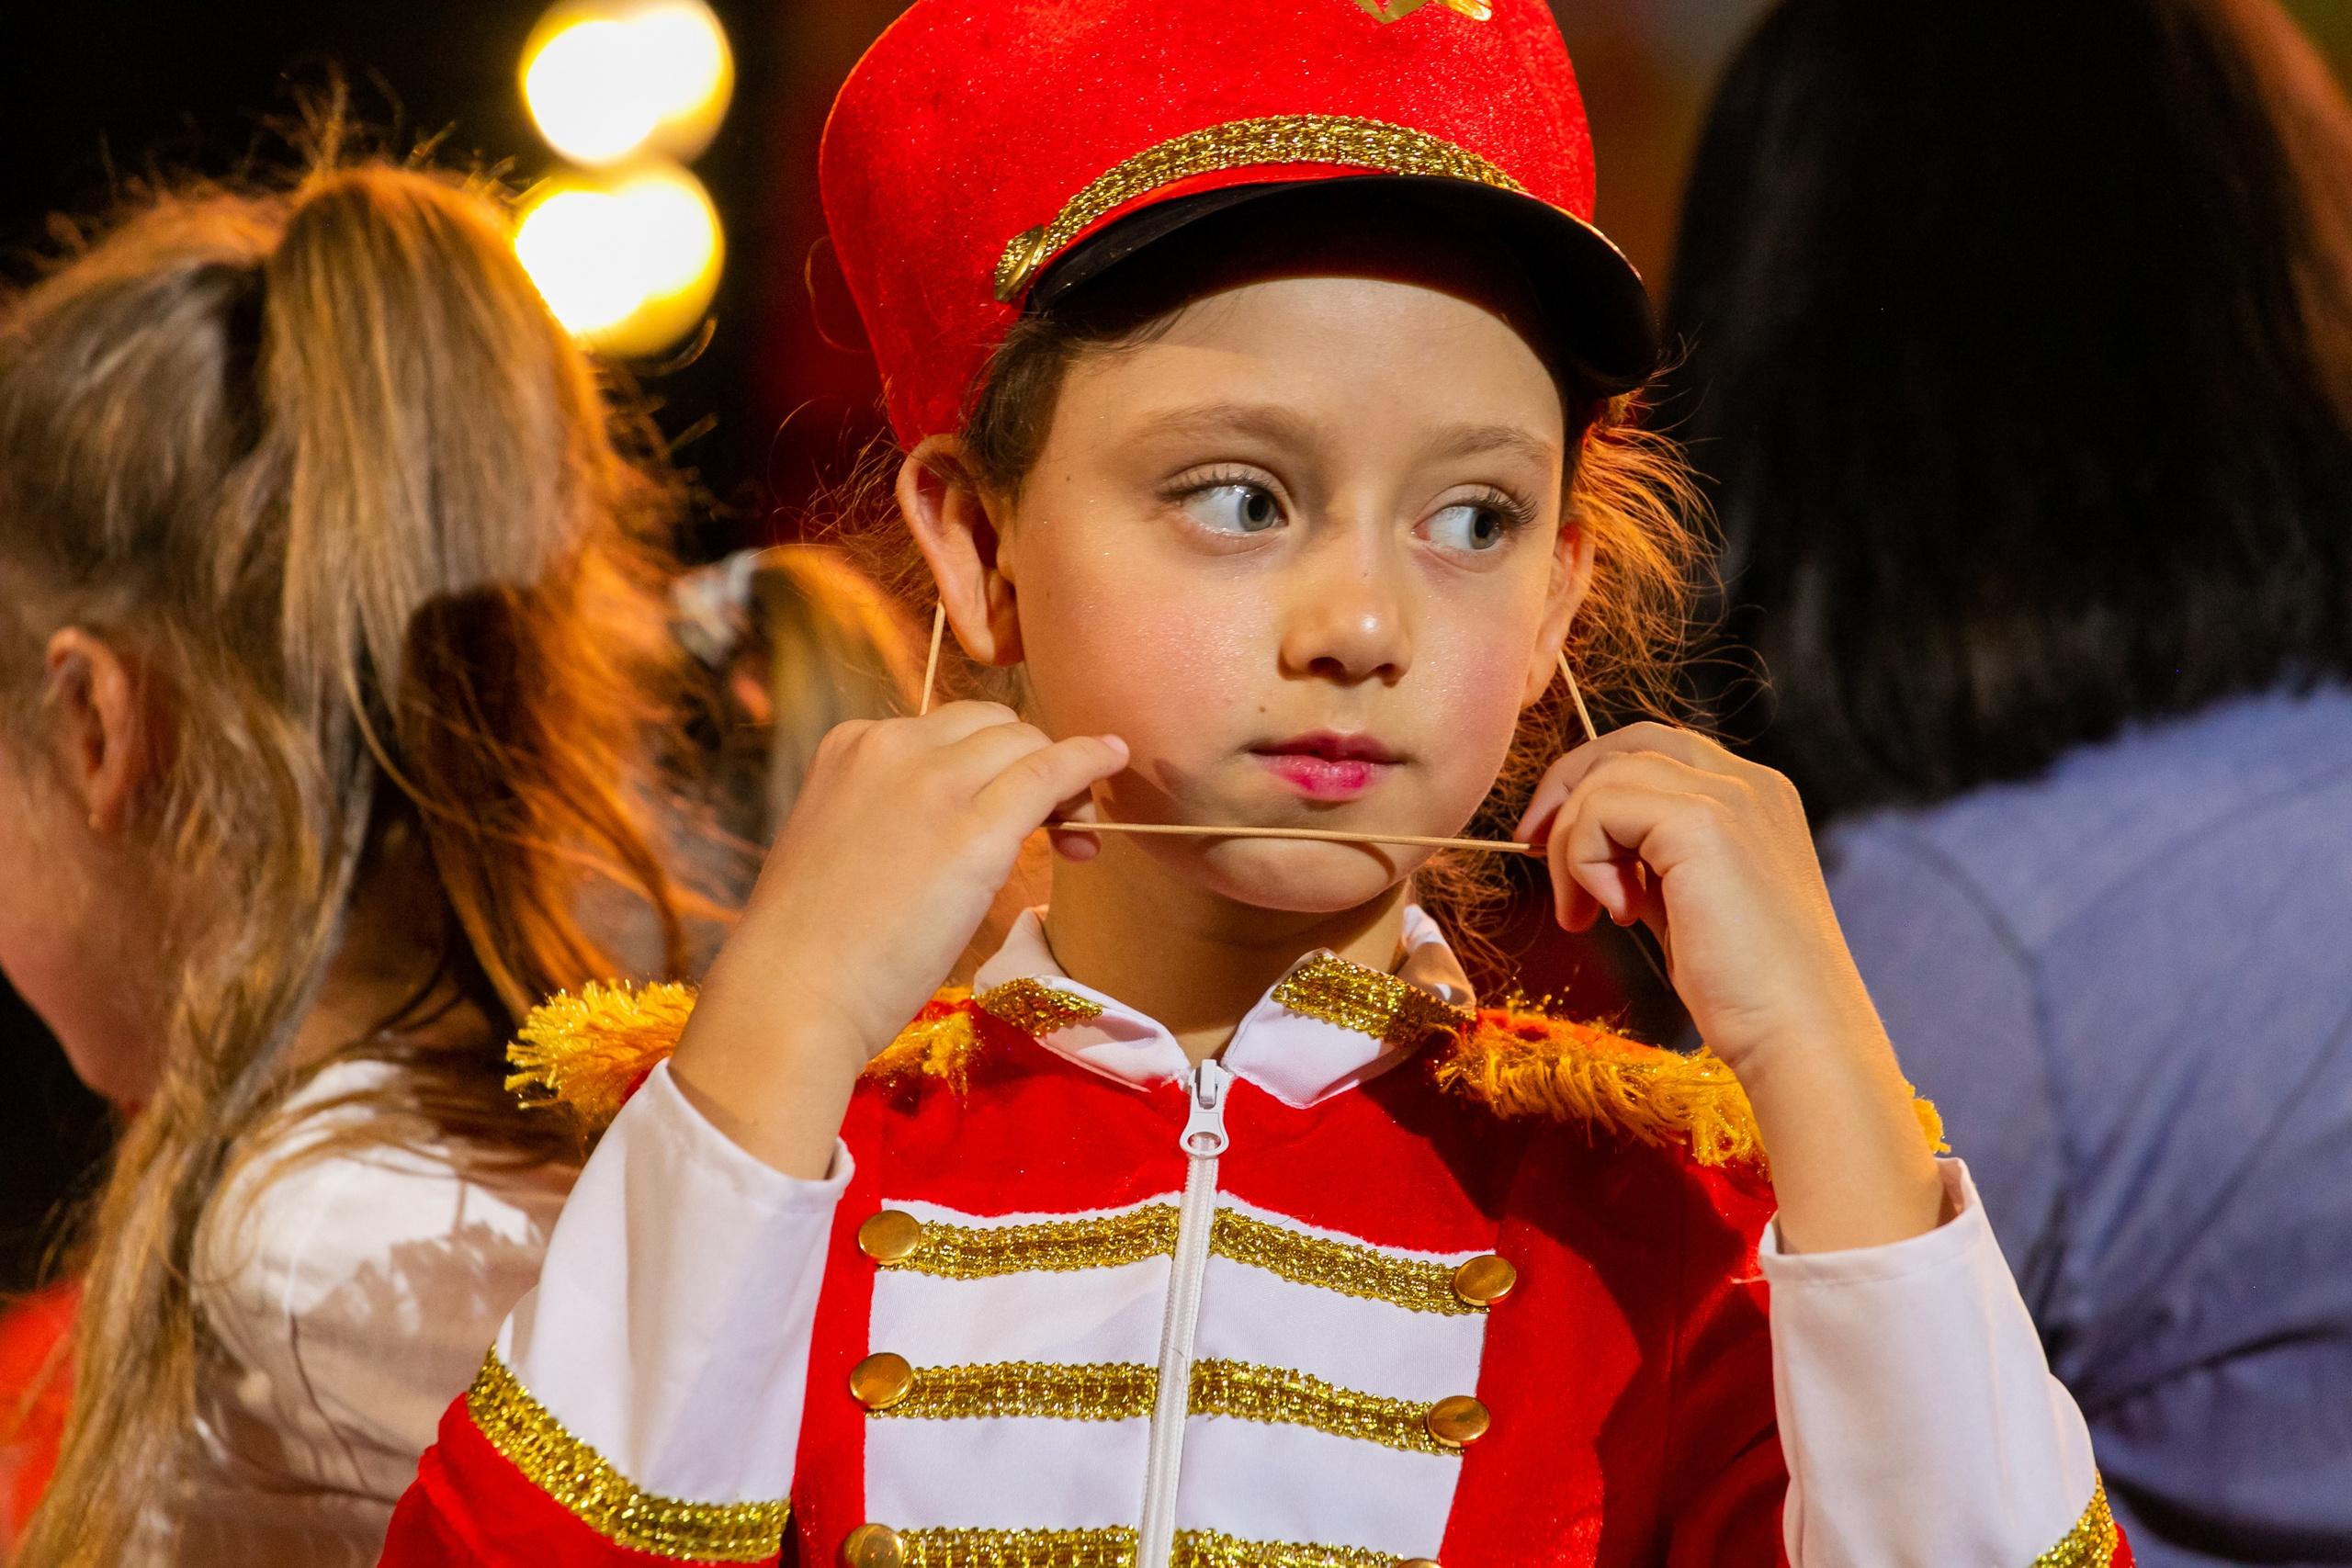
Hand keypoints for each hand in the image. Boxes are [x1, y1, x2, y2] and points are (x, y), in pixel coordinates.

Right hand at [671, 702, 1126, 1175]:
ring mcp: (935, 784)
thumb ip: (887, 814)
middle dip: (1028, 761)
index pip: (945, 729)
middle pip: (993, 725)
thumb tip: (947, 825)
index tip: (1004, 808)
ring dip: (1063, 777)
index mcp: (852, 745)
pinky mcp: (976, 831)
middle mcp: (892, 746)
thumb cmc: (811, 945)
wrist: (792, 994)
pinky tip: (1113, 758)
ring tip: (1075, 836)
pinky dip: (1089, 759)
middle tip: (1050, 826)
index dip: (988, 762)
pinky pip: (1051, 771)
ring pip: (1026, 743)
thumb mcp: (837, 843)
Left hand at [1515, 725, 1944, 1250]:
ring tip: (1587, 913)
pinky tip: (1614, 913)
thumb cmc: (1744, 990)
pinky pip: (1602, 808)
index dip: (1592, 787)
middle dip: (1567, 792)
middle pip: (1627, 743)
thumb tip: (1580, 844)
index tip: (1554, 847)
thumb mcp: (1687, 904)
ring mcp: (1731, 796)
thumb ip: (1647, 860)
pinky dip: (1585, 860)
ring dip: (1572, 845)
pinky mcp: (1703, 824)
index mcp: (1755, 795)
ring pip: (1606, 776)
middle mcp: (1749, 782)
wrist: (1797, 1036)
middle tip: (1535, 852)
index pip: (1654, 751)